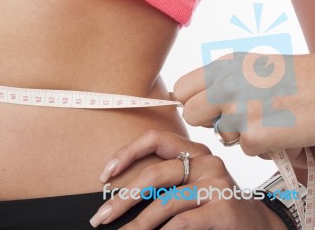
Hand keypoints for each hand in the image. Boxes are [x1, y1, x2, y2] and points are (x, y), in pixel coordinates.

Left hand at [89, 130, 285, 228]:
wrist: (257, 224)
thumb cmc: (213, 204)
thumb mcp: (189, 185)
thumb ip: (163, 183)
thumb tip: (118, 196)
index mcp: (193, 151)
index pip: (155, 138)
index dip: (127, 152)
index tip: (105, 175)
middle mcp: (206, 161)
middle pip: (155, 173)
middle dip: (123, 198)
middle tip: (102, 216)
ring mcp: (217, 183)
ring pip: (165, 201)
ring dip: (138, 223)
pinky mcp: (224, 207)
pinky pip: (183, 221)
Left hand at [174, 53, 314, 160]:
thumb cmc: (298, 78)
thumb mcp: (252, 67)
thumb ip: (220, 81)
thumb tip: (191, 103)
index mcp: (225, 65)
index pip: (181, 89)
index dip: (191, 102)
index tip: (204, 107)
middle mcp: (227, 85)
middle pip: (191, 115)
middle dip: (209, 122)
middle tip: (234, 118)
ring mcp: (239, 110)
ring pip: (220, 135)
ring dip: (240, 134)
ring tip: (268, 119)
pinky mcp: (255, 136)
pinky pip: (246, 149)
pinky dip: (262, 145)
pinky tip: (281, 130)